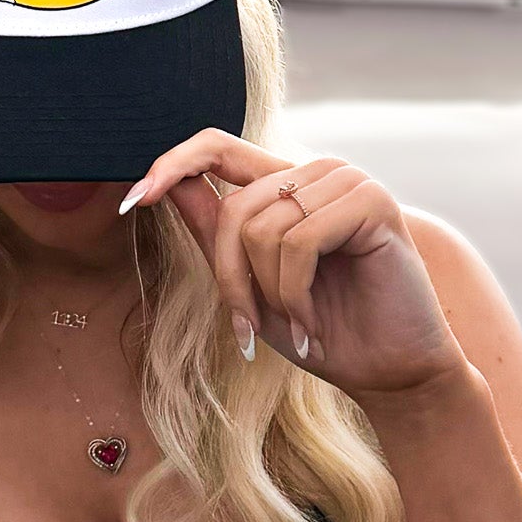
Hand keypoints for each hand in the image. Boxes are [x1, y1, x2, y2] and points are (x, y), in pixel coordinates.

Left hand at [124, 130, 466, 404]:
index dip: (171, 164)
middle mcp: (315, 174)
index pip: (216, 148)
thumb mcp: (252, 286)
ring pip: (264, 226)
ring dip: (270, 294)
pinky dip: (295, 295)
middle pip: (235, 209)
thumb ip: (216, 234)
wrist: (388, 373)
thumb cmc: (321, 332)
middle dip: (232, 279)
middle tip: (249, 329)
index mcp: (285, 186)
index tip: (133, 202)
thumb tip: (165, 185)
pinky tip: (312, 324)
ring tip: (298, 326)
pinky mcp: (372, 201)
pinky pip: (300, 240)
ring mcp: (347, 182)